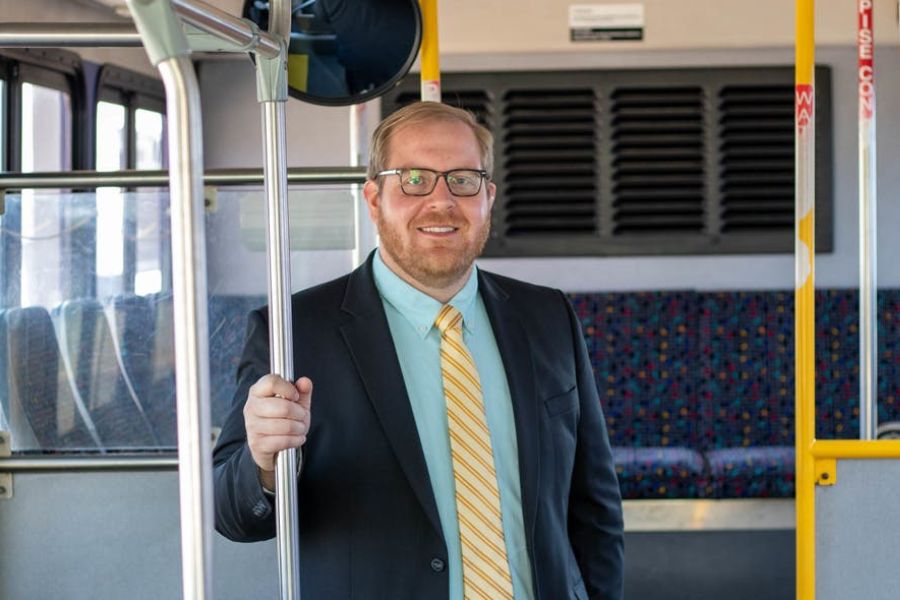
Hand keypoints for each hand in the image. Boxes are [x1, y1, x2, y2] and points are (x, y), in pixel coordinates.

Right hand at [243, 374, 312, 488]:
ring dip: (299, 428)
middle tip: (301, 416)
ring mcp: (252, 426)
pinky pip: (284, 441)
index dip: (289, 388)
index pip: (272, 382)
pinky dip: (296, 440)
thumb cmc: (284, 419)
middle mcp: (251, 407)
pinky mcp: (257, 444)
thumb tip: (305, 382)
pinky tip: (297, 438)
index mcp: (258, 391)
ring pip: (286, 426)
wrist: (272, 445)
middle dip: (300, 413)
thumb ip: (302, 391)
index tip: (296, 396)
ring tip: (300, 428)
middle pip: (284, 407)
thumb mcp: (296, 403)